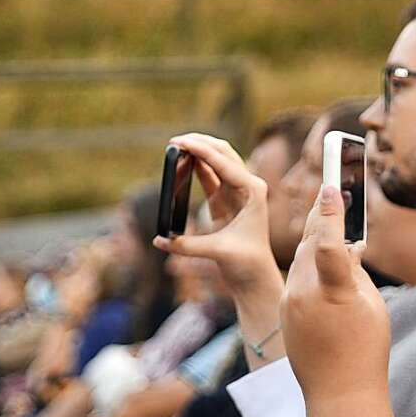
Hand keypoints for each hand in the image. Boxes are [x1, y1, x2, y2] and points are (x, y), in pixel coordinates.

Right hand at [153, 134, 278, 290]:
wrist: (255, 276)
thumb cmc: (246, 263)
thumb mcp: (218, 252)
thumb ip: (187, 245)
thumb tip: (159, 240)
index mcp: (253, 191)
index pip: (224, 163)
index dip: (201, 150)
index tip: (180, 142)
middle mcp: (247, 185)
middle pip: (222, 152)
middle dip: (199, 142)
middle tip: (174, 140)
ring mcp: (236, 190)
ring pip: (215, 160)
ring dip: (196, 152)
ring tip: (173, 148)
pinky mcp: (224, 198)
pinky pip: (207, 175)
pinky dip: (193, 167)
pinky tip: (178, 163)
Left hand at [280, 186, 390, 400]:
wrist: (337, 393)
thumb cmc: (365, 350)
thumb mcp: (372, 306)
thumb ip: (356, 272)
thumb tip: (349, 246)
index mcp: (333, 293)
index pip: (329, 243)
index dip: (330, 214)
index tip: (331, 188)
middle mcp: (304, 294)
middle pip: (310, 242)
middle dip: (321, 217)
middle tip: (330, 191)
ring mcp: (289, 302)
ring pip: (300, 257)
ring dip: (314, 238)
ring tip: (328, 218)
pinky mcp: (283, 309)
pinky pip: (296, 275)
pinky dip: (309, 262)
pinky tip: (321, 256)